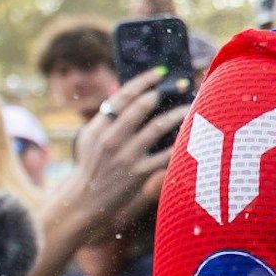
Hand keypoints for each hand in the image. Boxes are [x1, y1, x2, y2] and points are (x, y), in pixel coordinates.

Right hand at [63, 67, 181, 230]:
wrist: (85, 201)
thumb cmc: (91, 166)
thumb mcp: (89, 138)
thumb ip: (106, 115)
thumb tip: (121, 88)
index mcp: (98, 126)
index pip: (123, 95)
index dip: (144, 80)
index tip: (161, 73)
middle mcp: (111, 138)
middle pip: (142, 106)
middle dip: (164, 92)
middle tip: (182, 84)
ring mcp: (126, 155)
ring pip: (158, 126)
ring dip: (177, 113)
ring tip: (190, 106)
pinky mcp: (140, 172)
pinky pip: (166, 153)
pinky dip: (180, 142)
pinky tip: (191, 133)